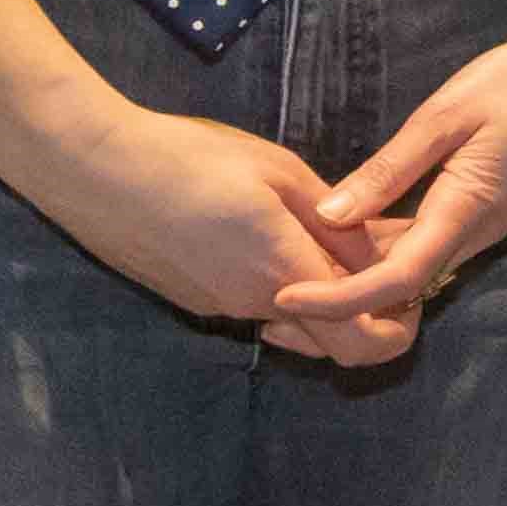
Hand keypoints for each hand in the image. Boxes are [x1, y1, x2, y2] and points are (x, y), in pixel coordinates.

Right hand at [40, 99, 395, 354]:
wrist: (94, 170)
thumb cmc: (189, 158)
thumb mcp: (278, 173)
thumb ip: (336, 219)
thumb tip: (381, 249)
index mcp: (287, 275)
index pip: (366, 342)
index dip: (402, 324)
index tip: (412, 280)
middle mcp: (258, 308)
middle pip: (335, 346)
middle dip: (369, 314)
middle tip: (379, 259)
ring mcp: (223, 309)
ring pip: (296, 328)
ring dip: (325, 301)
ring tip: (329, 242)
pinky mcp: (197, 301)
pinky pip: (259, 310)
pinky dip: (285, 290)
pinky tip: (275, 240)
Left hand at [278, 5, 506, 352]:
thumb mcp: (448, 114)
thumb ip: (391, 169)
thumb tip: (331, 216)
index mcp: (465, 211)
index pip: (393, 281)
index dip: (336, 299)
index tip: (282, 298)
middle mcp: (475, 233)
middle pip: (399, 289)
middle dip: (338, 300)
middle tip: (272, 290)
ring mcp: (482, 225)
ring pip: (413, 269)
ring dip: (360, 276)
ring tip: (298, 264)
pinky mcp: (484, 211)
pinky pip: (428, 245)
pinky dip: (386, 250)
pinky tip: (350, 231)